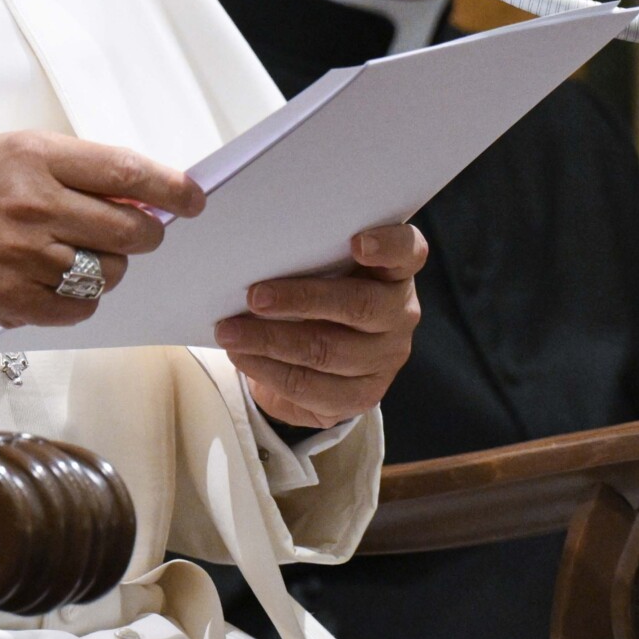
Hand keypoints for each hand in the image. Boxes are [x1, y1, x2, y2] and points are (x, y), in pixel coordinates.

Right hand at [0, 131, 205, 327]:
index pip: (126, 171)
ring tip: (78, 255)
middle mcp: (33, 203)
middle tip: (134, 233)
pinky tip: (57, 281)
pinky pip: (81, 307)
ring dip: (108, 268)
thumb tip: (142, 191)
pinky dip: (80, 298)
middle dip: (144, 235)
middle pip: (130, 229)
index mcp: (35, 156)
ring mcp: (24, 255)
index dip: (170, 188)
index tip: (191, 198)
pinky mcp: (15, 299)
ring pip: (110, 273)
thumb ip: (77, 168)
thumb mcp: (15, 155)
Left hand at [213, 222, 426, 429]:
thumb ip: (308, 255)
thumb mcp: (322, 268)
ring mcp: (386, 358)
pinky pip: (312, 387)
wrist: (321, 358)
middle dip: (302, 300)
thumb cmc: (318, 292)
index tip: (357, 242)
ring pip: (328, 351)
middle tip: (254, 296)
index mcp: (396, 271)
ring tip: (230, 332)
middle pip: (359, 305)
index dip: (387, 246)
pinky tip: (242, 356)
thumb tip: (253, 254)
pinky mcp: (363, 396)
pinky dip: (269, 371)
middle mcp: (399, 313)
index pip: (408, 251)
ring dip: (271, 341)